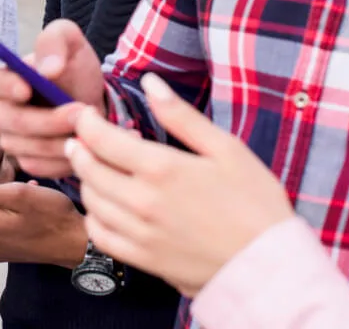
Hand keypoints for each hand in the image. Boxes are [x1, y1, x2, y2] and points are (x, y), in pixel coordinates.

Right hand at [0, 20, 104, 178]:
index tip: (28, 88)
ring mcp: (12, 140)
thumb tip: (47, 69)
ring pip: (28, 148)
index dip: (7, 88)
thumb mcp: (70, 42)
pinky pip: (41, 167)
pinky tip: (82, 147)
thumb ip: (55, 42)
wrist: (94, 103)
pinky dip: (63, 159)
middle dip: (48, 120)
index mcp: (4, 80)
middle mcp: (1, 112)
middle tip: (80, 111)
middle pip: (12, 121)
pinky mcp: (28, 162)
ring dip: (60, 140)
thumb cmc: (75, 70)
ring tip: (87, 130)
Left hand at [66, 73, 294, 297]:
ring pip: (91, 201)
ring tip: (92, 168)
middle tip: (80, 139)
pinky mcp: (143, 260)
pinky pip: (100, 236)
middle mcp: (142, 201)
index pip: (101, 139)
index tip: (86, 116)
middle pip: (88, 169)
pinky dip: (94, 217)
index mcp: (161, 168)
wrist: (269, 266)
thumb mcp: (226, 148)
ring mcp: (139, 233)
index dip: (86, 123)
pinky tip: (103, 207)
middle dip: (79, 148)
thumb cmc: (255, 203)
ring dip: (85, 180)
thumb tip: (150, 82)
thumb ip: (182, 115)